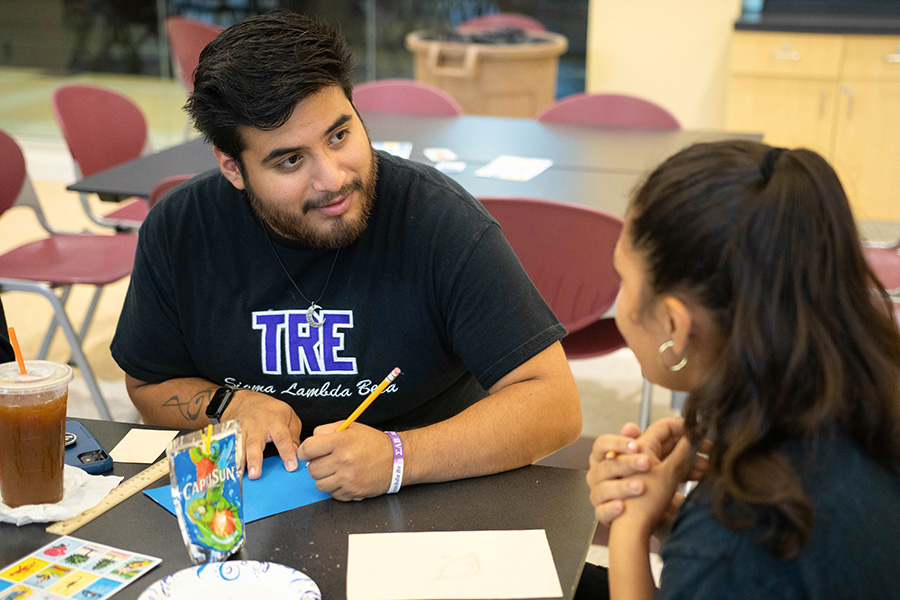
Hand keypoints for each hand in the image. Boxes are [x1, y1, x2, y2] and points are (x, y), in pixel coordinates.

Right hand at [221, 390, 301, 479]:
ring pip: (239, 446)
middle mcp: (256, 427)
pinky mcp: (229, 435)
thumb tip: (296, 452)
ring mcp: (241, 431)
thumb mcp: (289, 415)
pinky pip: (227, 447)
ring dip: (239, 461)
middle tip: (255, 474)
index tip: (291, 466)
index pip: (282, 438)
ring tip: (239, 475)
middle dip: (255, 459)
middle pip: (255, 443)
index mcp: (274, 421)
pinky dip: (226, 458)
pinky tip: (227, 468)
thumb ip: (294, 435)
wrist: (243, 400)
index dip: (287, 452)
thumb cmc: (269, 410)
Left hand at [297, 423, 394, 500]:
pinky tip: (345, 479)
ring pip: (319, 484)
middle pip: (312, 469)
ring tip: (335, 471)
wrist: (396, 460)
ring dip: (324, 478)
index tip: (308, 452)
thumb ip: (328, 430)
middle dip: (316, 465)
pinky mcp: (352, 492)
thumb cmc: (374, 443)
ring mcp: (348, 479)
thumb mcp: (351, 427)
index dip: (304, 451)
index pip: (308, 448)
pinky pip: (332, 494)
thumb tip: (311, 439)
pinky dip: (336, 488)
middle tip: (326, 461)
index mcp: (341, 441)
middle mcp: (343, 460)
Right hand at [586, 418, 705, 525]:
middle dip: (627, 464)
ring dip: (623, 487)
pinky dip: (611, 509)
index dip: (617, 442)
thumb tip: (630, 427)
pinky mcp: (601, 513)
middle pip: (605, 466)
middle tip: (647, 463)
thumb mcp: (640, 459)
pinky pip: (601, 511)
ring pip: (603, 489)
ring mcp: (598, 493)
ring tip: (641, 486)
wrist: (637, 512)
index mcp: (602, 457)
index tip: (637, 445)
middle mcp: (597, 474)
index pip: (602, 444)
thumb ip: (636, 442)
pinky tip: (622, 506)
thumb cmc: (635, 480)